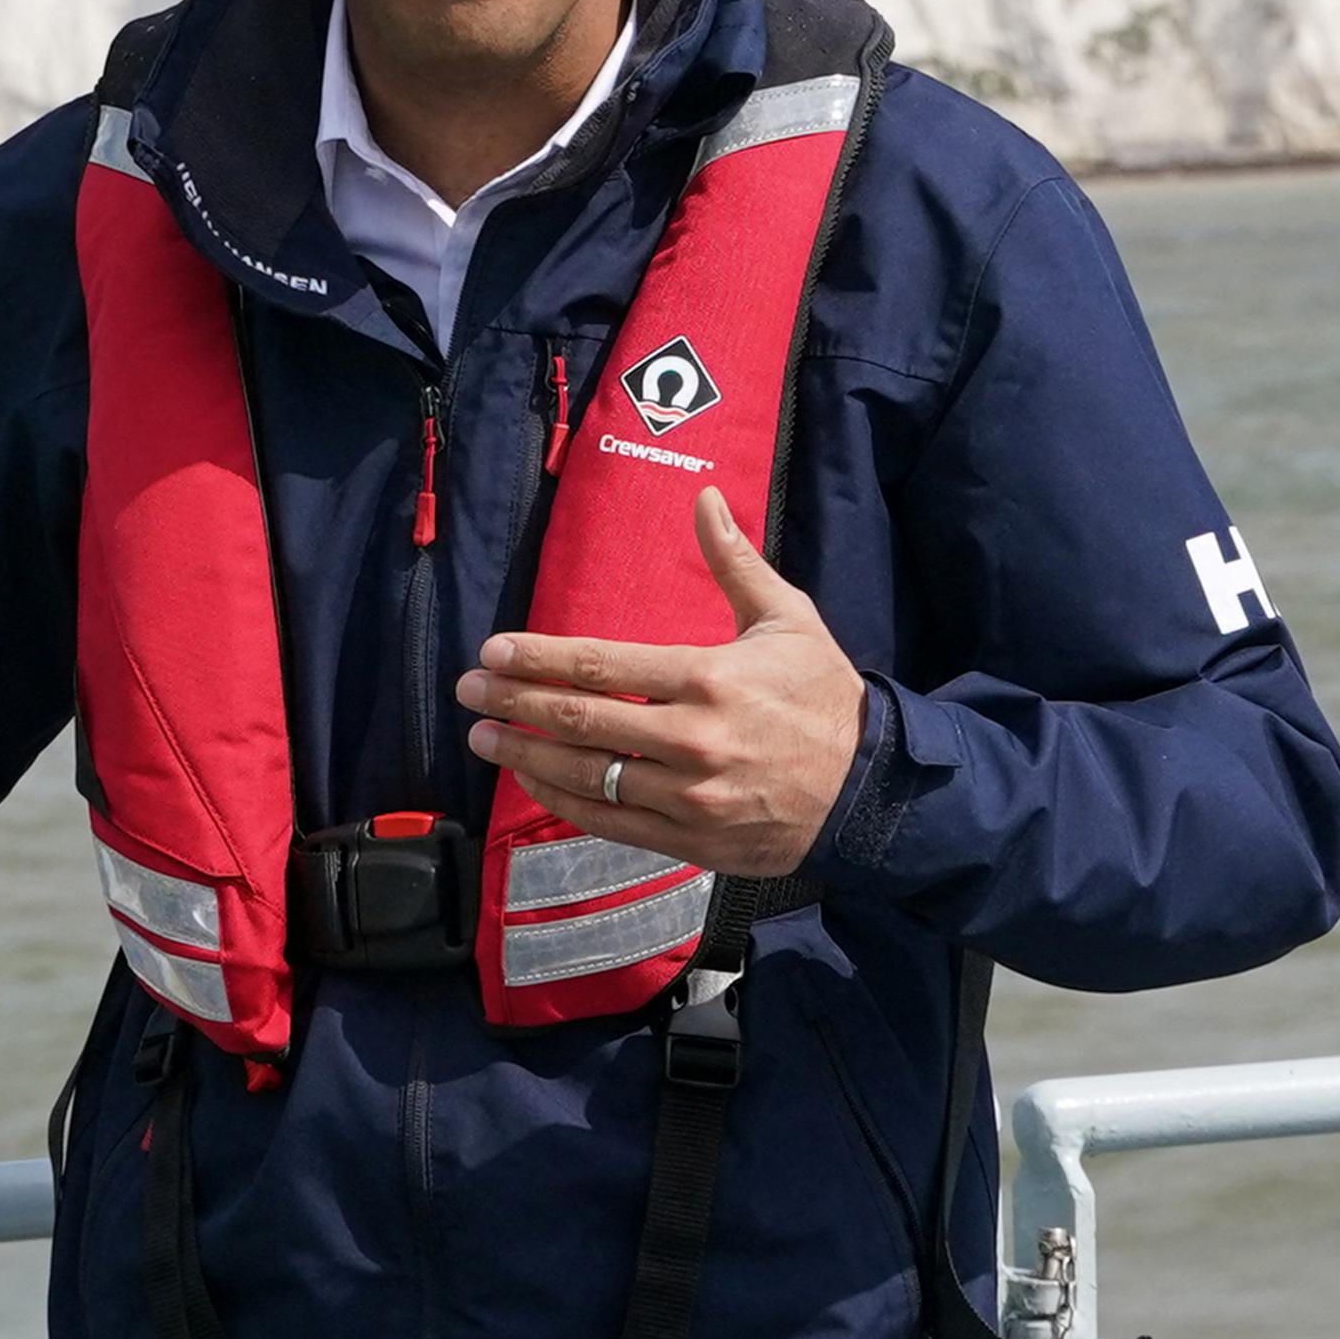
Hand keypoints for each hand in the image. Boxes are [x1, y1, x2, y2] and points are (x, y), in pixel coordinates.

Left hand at [458, 484, 865, 878]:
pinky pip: (610, 822)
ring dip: (524, 756)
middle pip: (579, 719)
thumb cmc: (824, 698)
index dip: (537, 658)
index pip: (600, 665)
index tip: (493, 650)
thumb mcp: (788, 619)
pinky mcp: (690, 841)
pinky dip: (563, 803)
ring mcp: (688, 797)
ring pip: (586, 776)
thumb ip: (734, 561)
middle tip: (468, 690)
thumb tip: (704, 497)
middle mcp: (691, 739)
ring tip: (483, 737)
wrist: (871, 791)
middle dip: (513, 701)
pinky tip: (531, 783)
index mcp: (709, 678)